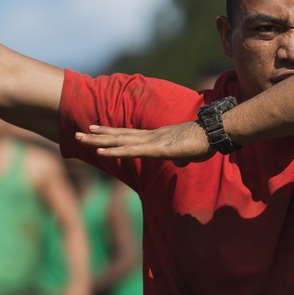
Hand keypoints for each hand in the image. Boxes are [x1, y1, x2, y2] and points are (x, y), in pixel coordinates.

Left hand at [75, 120, 212, 164]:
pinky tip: (100, 151)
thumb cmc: (205, 143)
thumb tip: (179, 163)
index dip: (111, 134)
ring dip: (99, 142)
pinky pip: (131, 151)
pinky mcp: (157, 149)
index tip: (94, 131)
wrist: (216, 133)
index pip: (128, 136)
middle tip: (77, 133)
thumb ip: (180, 158)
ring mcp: (152, 142)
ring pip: (120, 142)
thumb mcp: (188, 154)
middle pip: (119, 136)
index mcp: (156, 138)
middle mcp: (150, 137)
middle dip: (97, 136)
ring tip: (80, 138)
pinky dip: (114, 151)